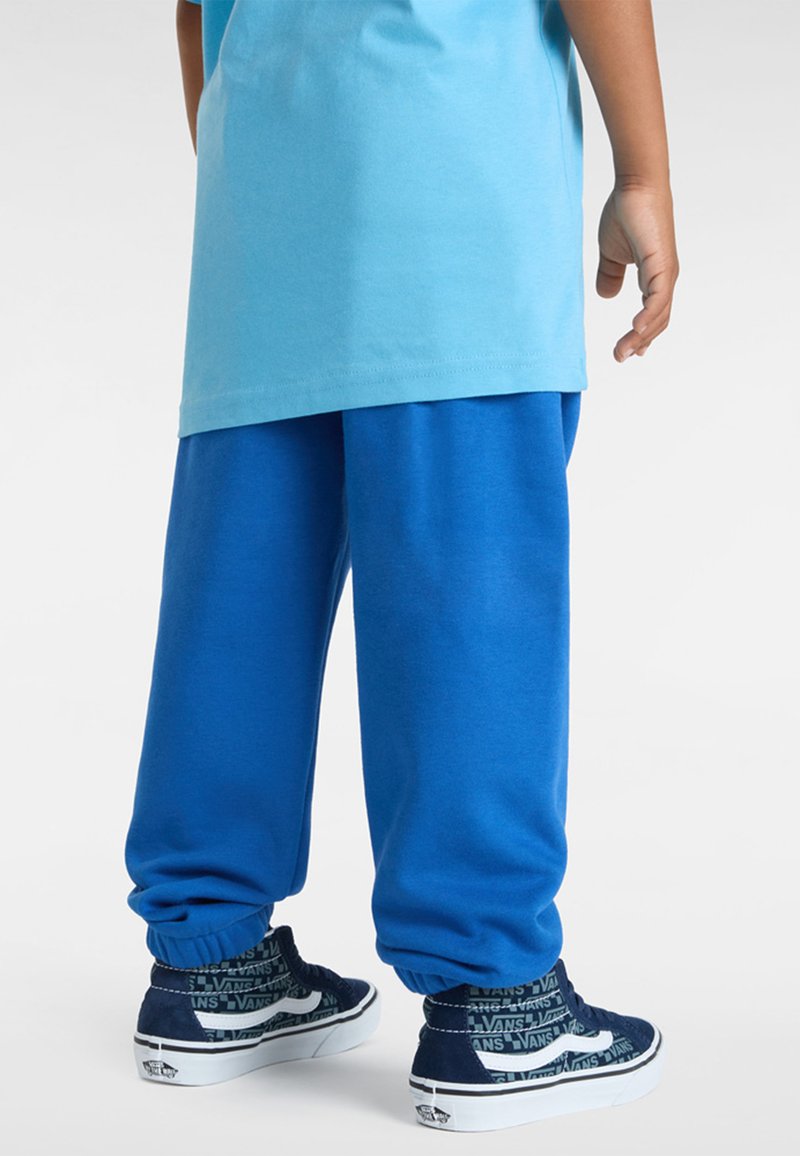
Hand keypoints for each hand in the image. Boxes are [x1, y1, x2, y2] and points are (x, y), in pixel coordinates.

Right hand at [596, 182, 678, 361]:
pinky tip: (637, 330)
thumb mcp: (611, 252)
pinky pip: (658, 299)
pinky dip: (649, 317)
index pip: (652, 314)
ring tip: (623, 351)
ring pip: (658, 315)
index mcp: (654, 277)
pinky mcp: (662, 265)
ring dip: (640, 336)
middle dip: (638, 342)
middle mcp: (664, 278)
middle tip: (620, 357)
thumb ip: (610, 274)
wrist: (635, 186)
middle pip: (657, 320)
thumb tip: (607, 295)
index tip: (626, 351)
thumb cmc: (626, 212)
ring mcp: (666, 272)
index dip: (641, 334)